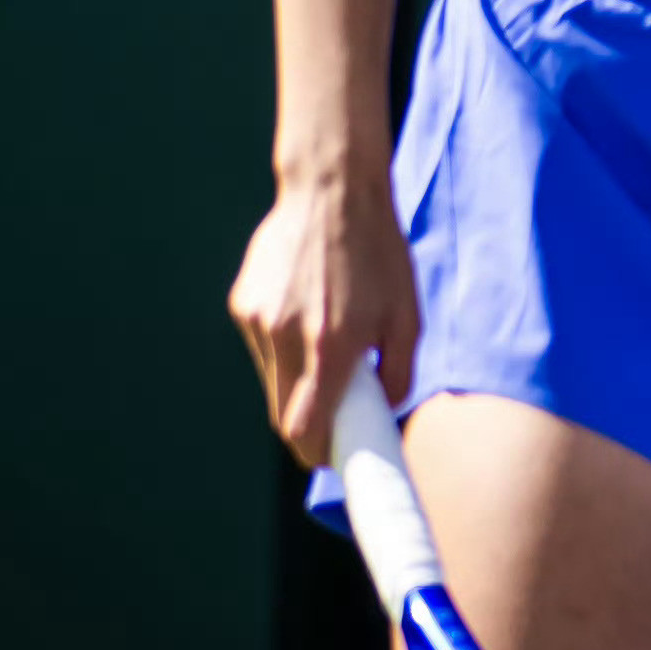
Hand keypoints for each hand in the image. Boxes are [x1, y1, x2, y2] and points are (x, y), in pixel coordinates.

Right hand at [227, 164, 417, 463]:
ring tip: (328, 353)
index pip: (304, 428)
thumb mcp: (407, 314)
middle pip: (281, 413)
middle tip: (335, 422)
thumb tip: (386, 409)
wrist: (332, 191)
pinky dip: (284, 351)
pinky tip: (308, 318)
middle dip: (306, 427)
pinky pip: (262, 348)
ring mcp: (257, 320)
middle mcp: (285, 337)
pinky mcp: (242, 304)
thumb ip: (399, 372)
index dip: (315, 452)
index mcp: (329, 345)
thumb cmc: (378, 253)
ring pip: (271, 380)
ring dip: (296, 385)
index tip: (331, 458)